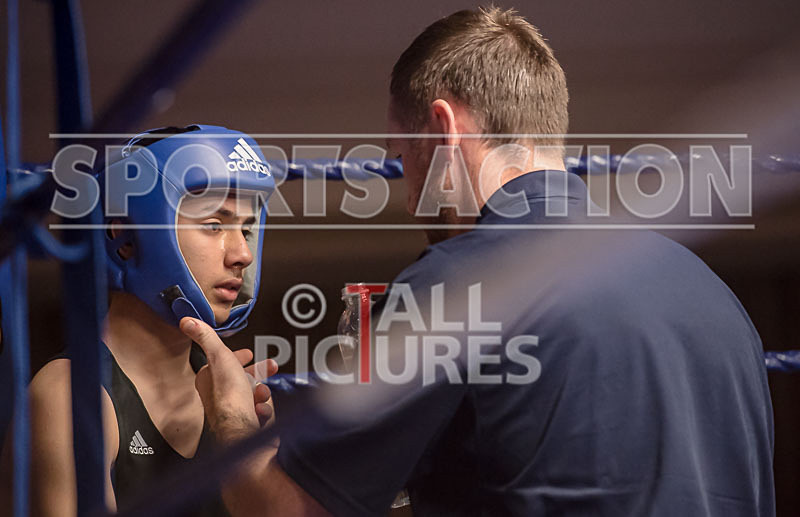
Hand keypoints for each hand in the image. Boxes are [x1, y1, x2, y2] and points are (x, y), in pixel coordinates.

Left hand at [180, 317, 277, 443]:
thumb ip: (206, 337)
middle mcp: (220, 396)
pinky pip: (259, 411)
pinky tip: (259, 410)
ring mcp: (234, 410)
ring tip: (260, 394)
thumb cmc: (229, 396)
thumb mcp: (219, 356)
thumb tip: (187, 321)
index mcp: (210, 379)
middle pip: (242, 379)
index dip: (237, 357)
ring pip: (253, 395)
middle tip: (269, 366)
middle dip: (258, 372)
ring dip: (261, 392)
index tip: (247, 354)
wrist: (241, 426)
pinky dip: (263, 409)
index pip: (224, 364)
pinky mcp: (246, 422)